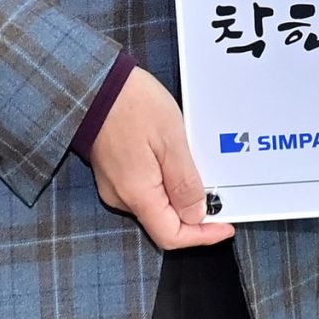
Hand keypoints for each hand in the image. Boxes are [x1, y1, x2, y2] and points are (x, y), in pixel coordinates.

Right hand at [89, 66, 234, 249]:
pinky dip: (167, 180)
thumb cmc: (132, 104)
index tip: (225, 225)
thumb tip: (197, 214)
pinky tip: (177, 158)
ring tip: (200, 166)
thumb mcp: (170, 140)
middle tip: (219, 191)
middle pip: (165, 222)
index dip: (201, 236)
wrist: (94, 82)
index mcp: (137, 194)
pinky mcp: (115, 171)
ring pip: (157, 203)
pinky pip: (146, 187)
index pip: (171, 236)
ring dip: (181, 192)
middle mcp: (122, 197)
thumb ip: (184, 181)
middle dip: (195, 212)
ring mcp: (116, 185)